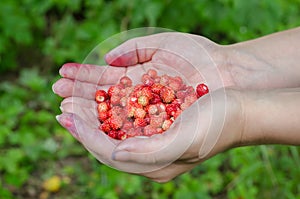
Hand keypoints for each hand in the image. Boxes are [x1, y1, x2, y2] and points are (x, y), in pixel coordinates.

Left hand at [53, 61, 244, 181]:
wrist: (242, 109)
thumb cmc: (218, 124)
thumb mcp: (185, 141)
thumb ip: (150, 152)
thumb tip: (115, 153)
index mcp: (155, 164)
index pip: (109, 152)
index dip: (85, 134)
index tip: (66, 115)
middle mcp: (150, 154)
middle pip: (106, 140)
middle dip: (83, 122)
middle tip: (62, 104)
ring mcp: (153, 138)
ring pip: (113, 127)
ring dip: (93, 112)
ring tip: (72, 98)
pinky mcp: (158, 123)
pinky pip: (126, 116)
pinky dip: (110, 106)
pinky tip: (99, 96)